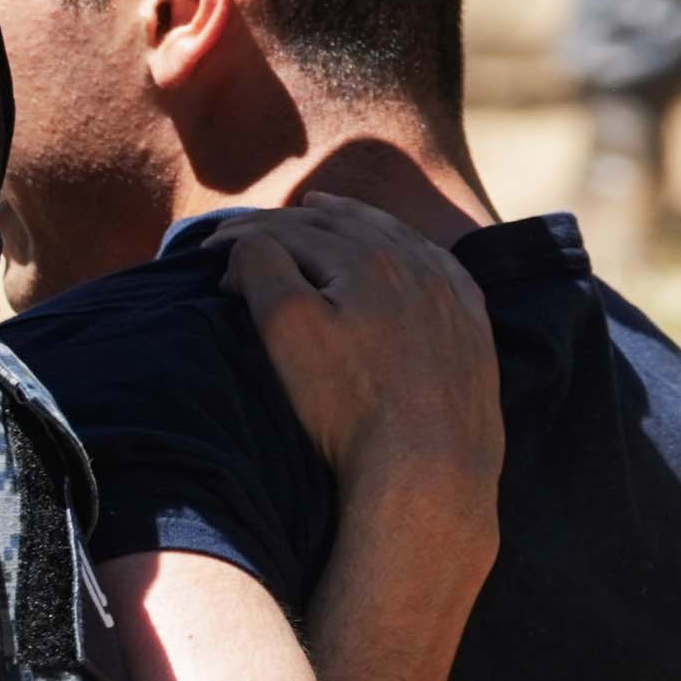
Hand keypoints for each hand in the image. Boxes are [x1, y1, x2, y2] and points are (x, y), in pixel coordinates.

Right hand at [221, 199, 500, 549]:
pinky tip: (398, 249)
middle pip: (340, 225)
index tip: (208, 251)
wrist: (431, 472)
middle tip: (253, 228)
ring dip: (349, 220)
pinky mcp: (472, 325)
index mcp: (365, 256)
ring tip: (319, 208)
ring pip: (392, 235)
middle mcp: (414, 262)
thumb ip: (263, 268)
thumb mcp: (288, 331)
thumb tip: (251, 243)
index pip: (291, 230)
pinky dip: (405, 247)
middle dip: (291, 222)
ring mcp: (449, 293)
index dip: (244, 236)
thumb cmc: (350, 406)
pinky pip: (437, 265)